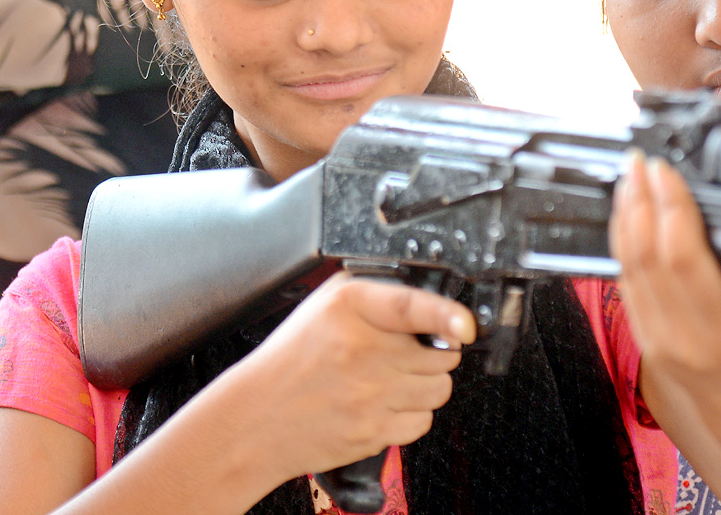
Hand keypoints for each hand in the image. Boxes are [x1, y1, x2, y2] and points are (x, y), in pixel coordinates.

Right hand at [220, 272, 475, 483]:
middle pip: (441, 354)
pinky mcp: (373, 431)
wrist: (255, 419)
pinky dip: (412, 414)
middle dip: (434, 352)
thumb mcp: (326, 303)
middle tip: (408, 354)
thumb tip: (431, 293)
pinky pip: (422, 422)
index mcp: (351, 309)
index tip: (465, 324)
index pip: (412, 306)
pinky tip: (386, 404)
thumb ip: (377, 290)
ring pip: (439, 389)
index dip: (447, 315)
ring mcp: (370, 394)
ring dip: (427, 384)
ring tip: (396, 379)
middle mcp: (362, 350)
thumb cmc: (292, 358)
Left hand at [609, 152, 720, 411]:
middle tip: (661, 167)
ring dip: (636, 211)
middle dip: (669, 206)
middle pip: (685, 267)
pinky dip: (623, 235)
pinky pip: (627, 278)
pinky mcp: (650, 342)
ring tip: (636, 173)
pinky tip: (626, 205)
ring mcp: (681, 344)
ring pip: (646, 267)